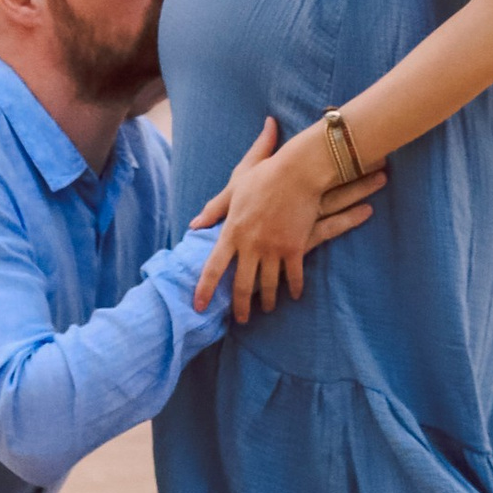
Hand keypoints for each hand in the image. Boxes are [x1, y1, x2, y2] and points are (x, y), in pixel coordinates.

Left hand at [191, 118, 376, 318]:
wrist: (298, 172)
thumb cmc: (264, 176)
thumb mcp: (234, 189)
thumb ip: (214, 209)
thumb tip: (194, 224)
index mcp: (232, 231)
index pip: (213, 268)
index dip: (205, 289)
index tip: (199, 307)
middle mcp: (251, 245)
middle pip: (242, 285)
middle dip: (240, 307)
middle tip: (240, 319)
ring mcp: (273, 249)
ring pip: (268, 285)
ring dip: (268, 301)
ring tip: (266, 309)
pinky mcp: (295, 249)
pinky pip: (293, 277)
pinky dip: (293, 288)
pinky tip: (294, 295)